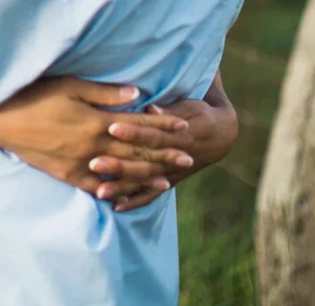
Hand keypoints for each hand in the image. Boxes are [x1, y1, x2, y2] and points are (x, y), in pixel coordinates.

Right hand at [0, 78, 193, 208]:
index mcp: (95, 122)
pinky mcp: (67, 175)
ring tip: (166, 180)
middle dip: (163, 155)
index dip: (163, 127)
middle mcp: (92, 148)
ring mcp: (80, 165)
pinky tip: (127, 196)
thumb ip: (105, 93)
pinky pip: (96, 189)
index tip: (185, 128)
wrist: (1, 121)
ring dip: (145, 177)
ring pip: (120, 175)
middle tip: (188, 158)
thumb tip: (138, 94)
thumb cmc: (35, 95)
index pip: (138, 126)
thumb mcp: (70, 85)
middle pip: (135, 154)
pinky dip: (115, 193)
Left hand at [84, 89, 238, 212]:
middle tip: (94, 164)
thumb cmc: (199, 114)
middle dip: (119, 164)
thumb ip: (168, 110)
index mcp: (179, 135)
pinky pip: (150, 195)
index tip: (111, 127)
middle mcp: (174, 159)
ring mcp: (170, 173)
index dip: (133, 132)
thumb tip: (150, 107)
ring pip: (144, 182)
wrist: (220, 137)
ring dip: (122, 187)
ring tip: (99, 191)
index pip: (152, 134)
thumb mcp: (189, 106)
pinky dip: (134, 201)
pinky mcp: (168, 182)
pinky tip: (116, 207)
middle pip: (143, 162)